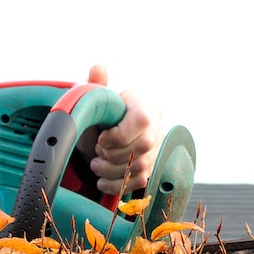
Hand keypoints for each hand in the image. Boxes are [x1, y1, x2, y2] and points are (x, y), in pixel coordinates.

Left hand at [85, 65, 162, 193]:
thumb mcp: (101, 99)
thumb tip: (97, 69)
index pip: (141, 121)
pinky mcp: (152, 169)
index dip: (117, 134)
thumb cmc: (107, 115)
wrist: (116, 131)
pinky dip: (116, 184)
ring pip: (139, 167)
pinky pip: (139, 182)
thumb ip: (98, 86)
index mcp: (145, 106)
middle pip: (140, 147)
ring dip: (111, 170)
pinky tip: (102, 179)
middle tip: (97, 149)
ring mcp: (156, 150)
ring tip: (97, 163)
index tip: (101, 136)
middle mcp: (156, 127)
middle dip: (112, 153)